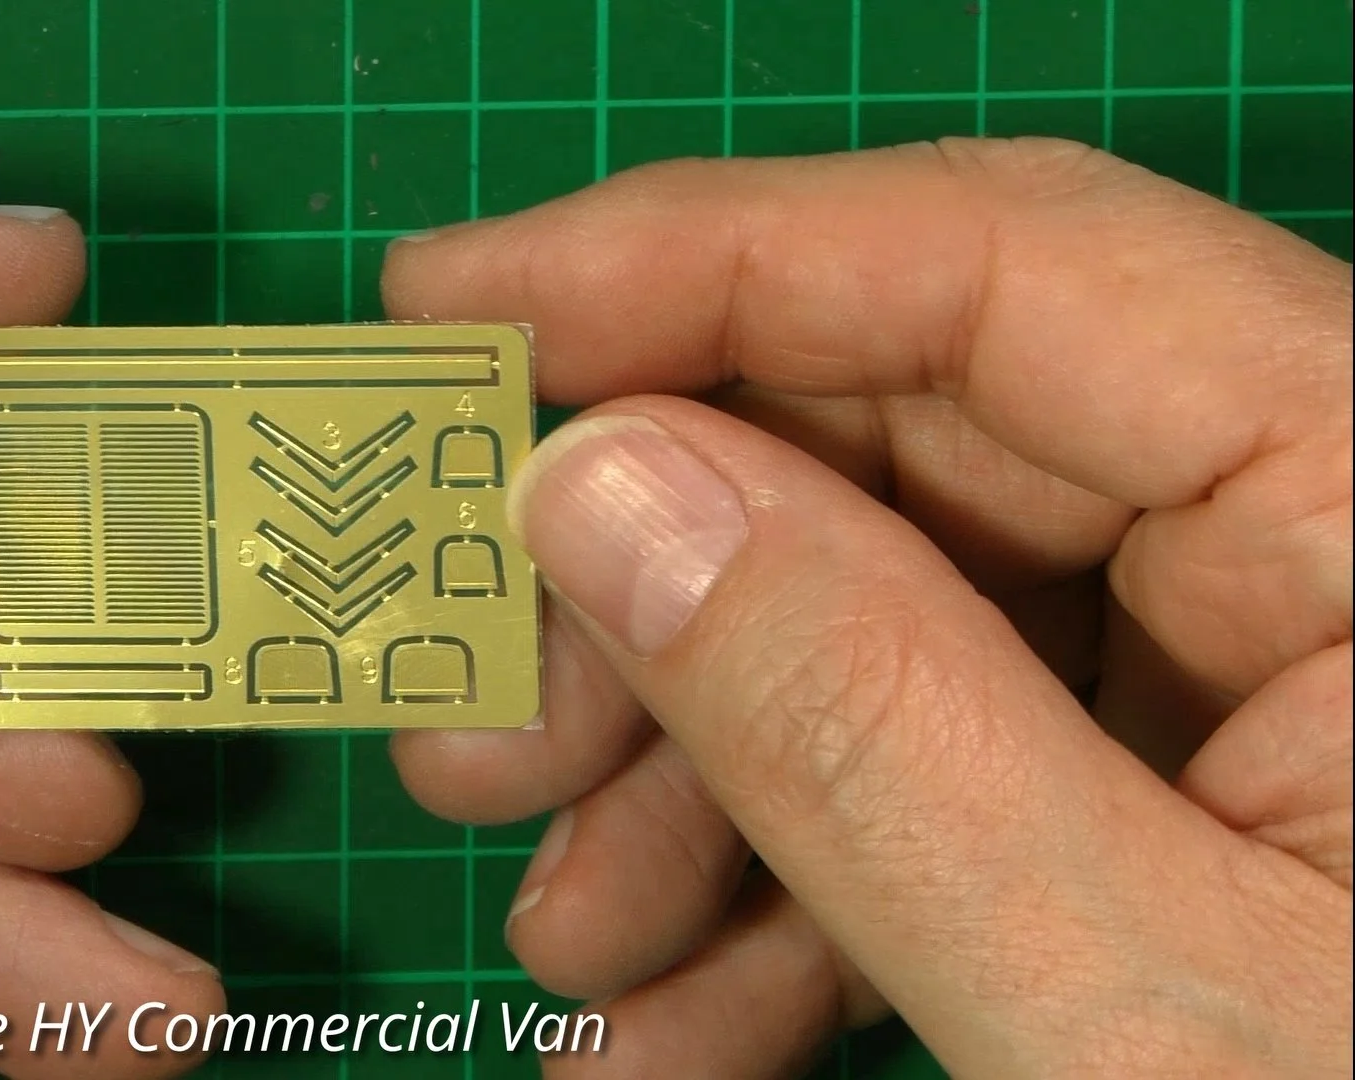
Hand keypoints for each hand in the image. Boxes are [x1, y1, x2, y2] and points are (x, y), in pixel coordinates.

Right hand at [385, 138, 1351, 1076]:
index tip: (451, 306)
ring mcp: (1259, 664)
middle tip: (464, 722)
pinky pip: (950, 757)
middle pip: (908, 446)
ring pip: (895, 617)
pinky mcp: (1199, 784)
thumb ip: (867, 729)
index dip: (690, 257)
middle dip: (652, 595)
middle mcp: (1329, 529)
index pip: (999, 264)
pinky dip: (791, 878)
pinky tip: (681, 1019)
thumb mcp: (1132, 1012)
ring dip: (695, 776)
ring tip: (570, 942)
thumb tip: (597, 486)